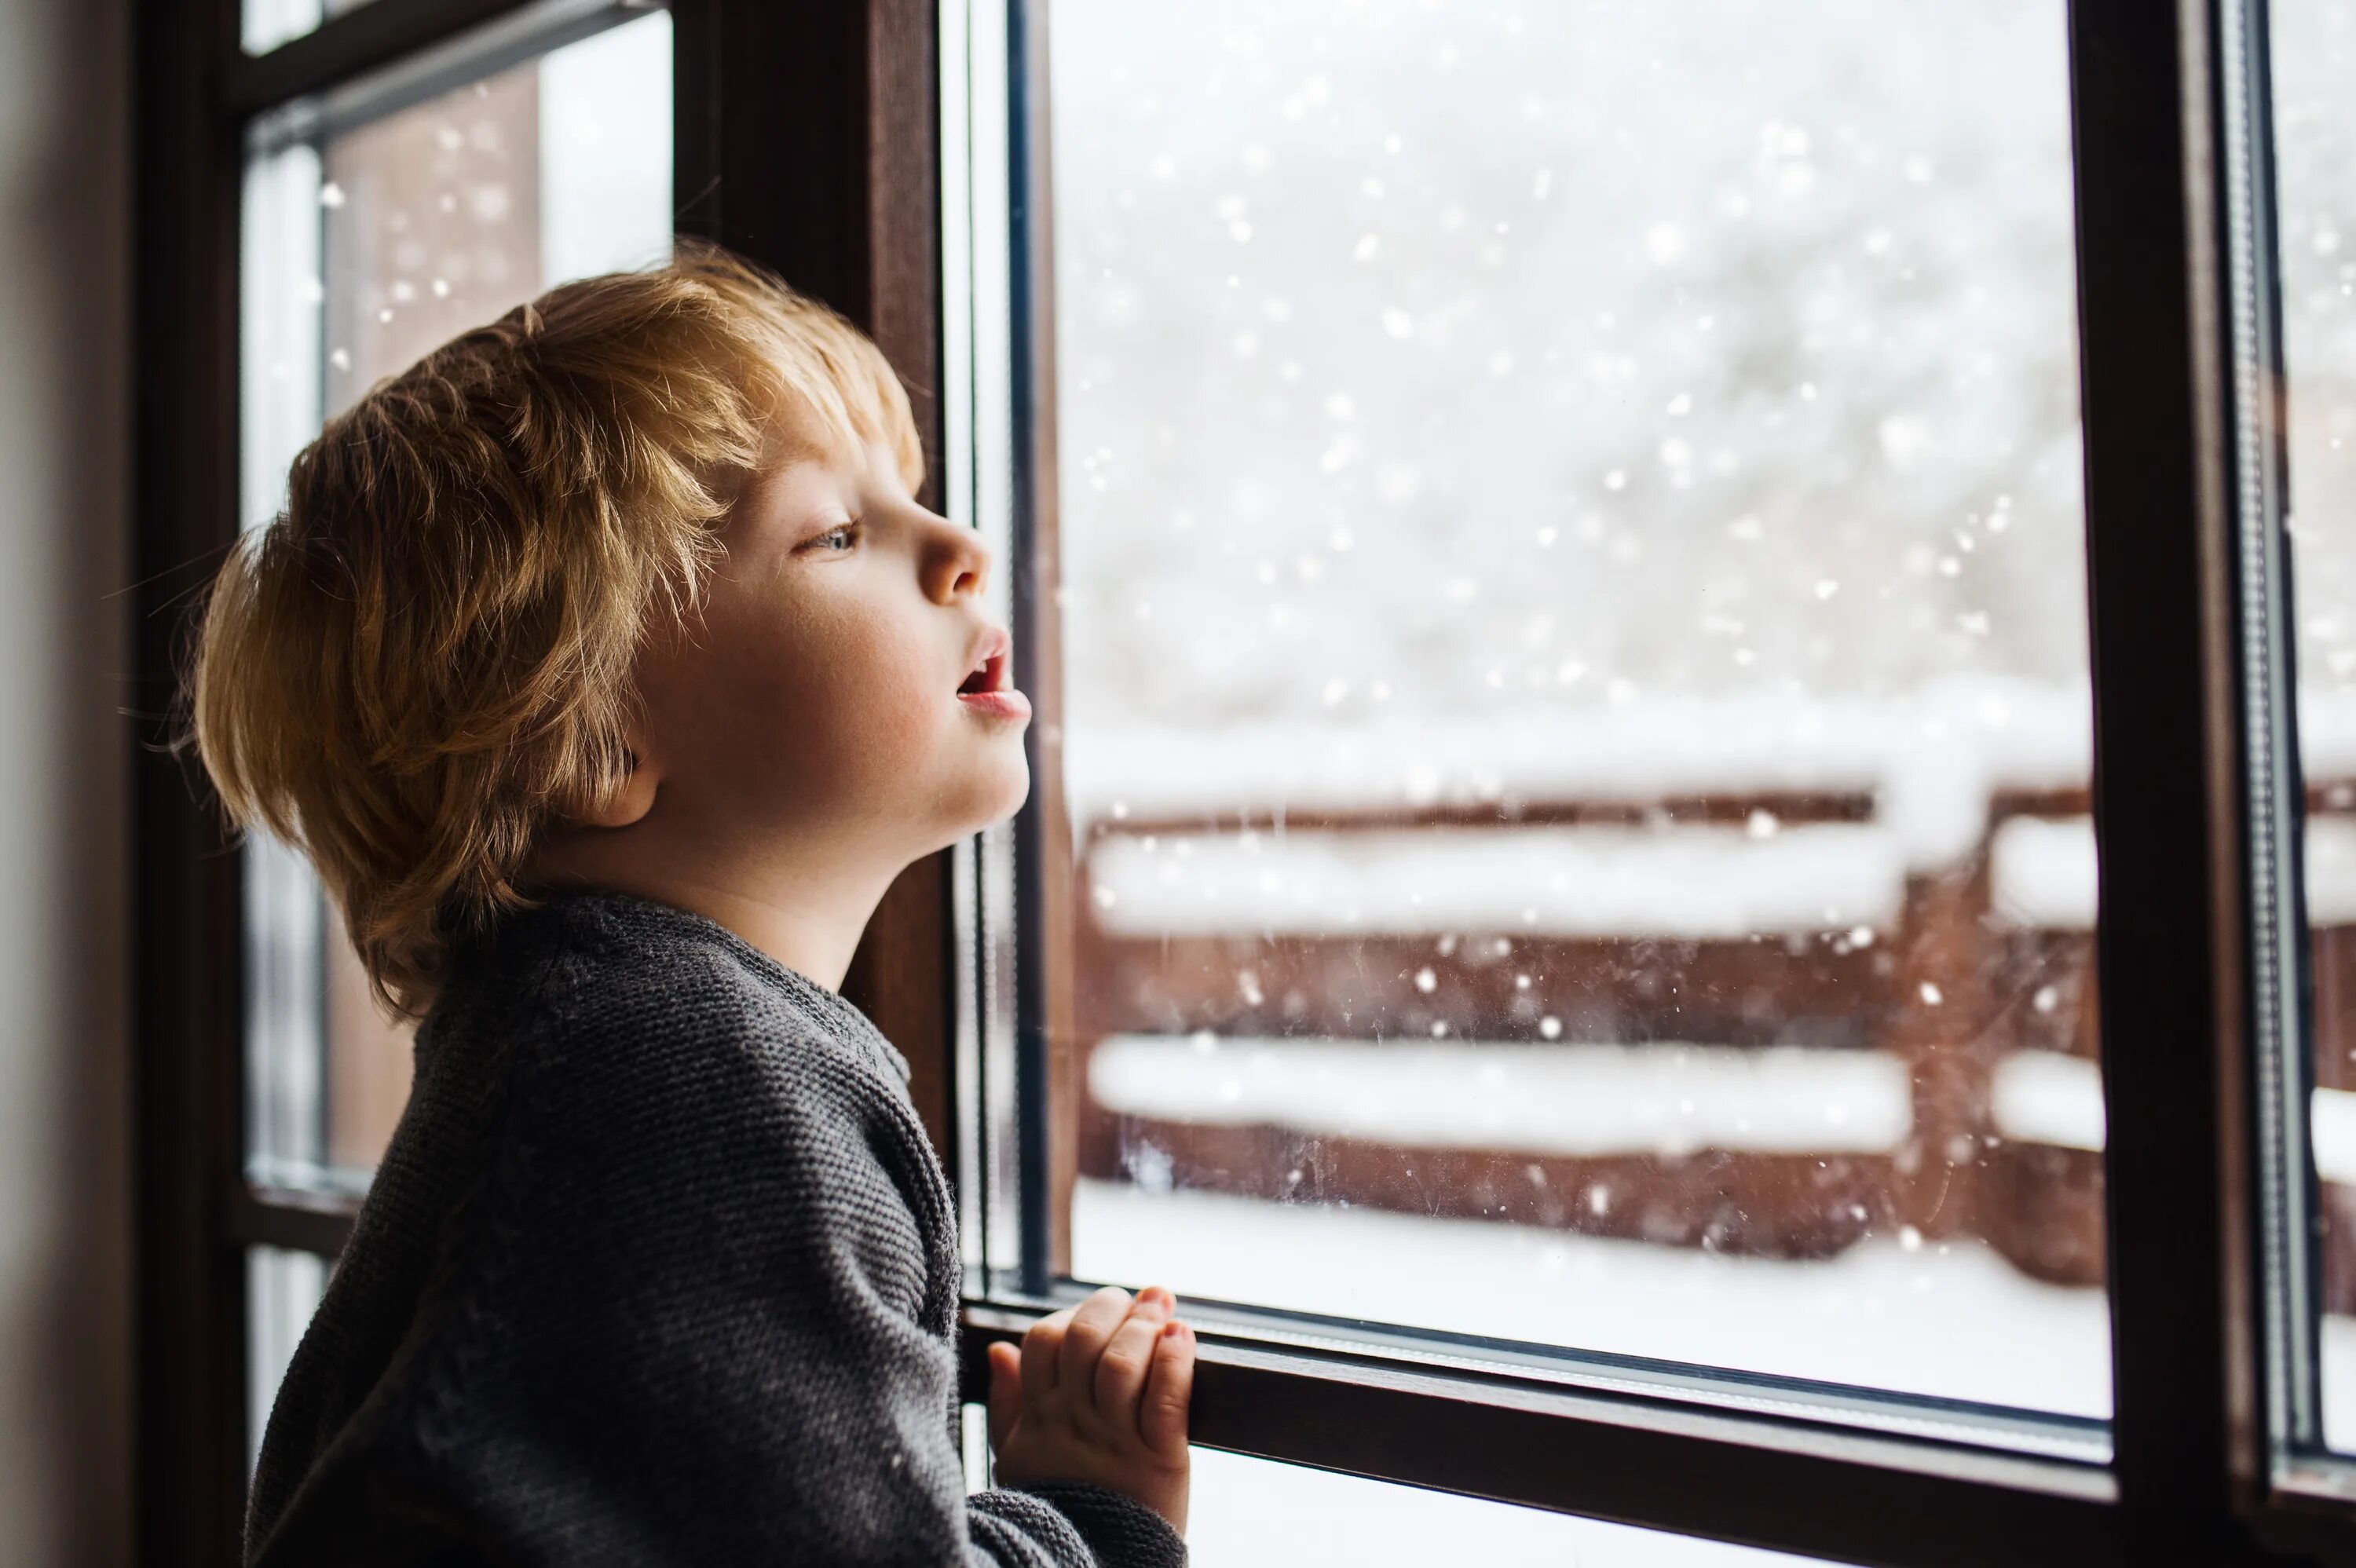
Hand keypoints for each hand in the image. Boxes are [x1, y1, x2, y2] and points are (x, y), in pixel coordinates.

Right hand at [985, 1284, 1194, 1533]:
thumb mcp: (1019, 1458)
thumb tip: (998, 1349)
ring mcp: (1117, 1439)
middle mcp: (1076, 1420)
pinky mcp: (1161, 1458)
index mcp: (1043, 1415)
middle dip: (1112, 1307)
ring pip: (1122, 1366)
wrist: (1095, 1564)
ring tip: (1165, 1312)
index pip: (1043, 1341)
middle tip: (1145, 1297)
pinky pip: (1167, 1401)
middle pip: (1082, 1342)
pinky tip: (1180, 1338)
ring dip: (1145, 1329)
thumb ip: (1009, 1402)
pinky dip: (1176, 1363)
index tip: (1102, 1311)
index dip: (1070, 1314)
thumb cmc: (1059, 1509)